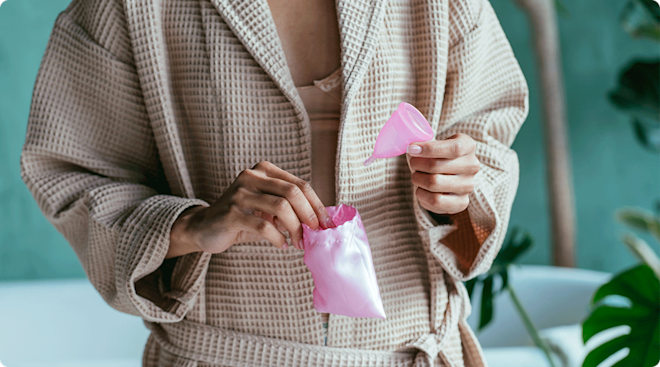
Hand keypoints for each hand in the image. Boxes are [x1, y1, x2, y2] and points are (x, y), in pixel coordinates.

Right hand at [167, 161, 334, 257]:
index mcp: (264, 170)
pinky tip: (281, 245)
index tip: (326, 224)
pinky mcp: (231, 212)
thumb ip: (290, 209)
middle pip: (293, 192)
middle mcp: (251, 176)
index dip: (316, 205)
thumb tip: (321, 221)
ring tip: (298, 243)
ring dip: (295, 229)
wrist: (204, 228)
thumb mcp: (268, 209)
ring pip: (281, 207)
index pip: (300, 184)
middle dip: (308, 216)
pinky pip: (263, 225)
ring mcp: (239, 193)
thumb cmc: (243, 218)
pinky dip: (277, 237)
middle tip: (315, 234)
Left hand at [406, 133, 479, 214]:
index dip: (429, 149)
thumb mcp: (432, 143)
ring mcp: (468, 185)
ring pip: (433, 184)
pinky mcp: (461, 203)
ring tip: (416, 176)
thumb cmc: (435, 156)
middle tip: (413, 163)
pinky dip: (422, 194)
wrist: (445, 175)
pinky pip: (435, 201)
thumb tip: (413, 150)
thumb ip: (423, 143)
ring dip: (417, 179)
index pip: (453, 148)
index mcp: (468, 146)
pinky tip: (422, 189)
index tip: (411, 149)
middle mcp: (472, 166)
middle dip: (417, 164)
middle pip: (436, 166)